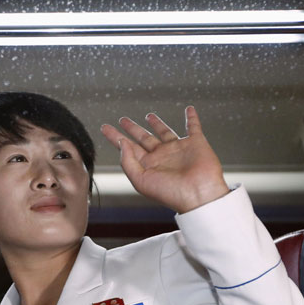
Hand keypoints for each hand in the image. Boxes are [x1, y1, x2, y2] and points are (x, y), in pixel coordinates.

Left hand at [101, 106, 229, 213]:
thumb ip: (128, 161)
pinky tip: (189, 109)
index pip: (128, 147)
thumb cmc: (170, 193)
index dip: (115, 137)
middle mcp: (161, 156)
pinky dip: (192, 118)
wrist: (198, 195)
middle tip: (123, 120)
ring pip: (164, 131)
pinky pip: (193, 127)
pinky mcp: (195, 143)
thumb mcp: (140, 180)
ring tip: (148, 115)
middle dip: (132, 128)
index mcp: (148, 165)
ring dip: (157, 123)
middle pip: (143, 138)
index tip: (105, 128)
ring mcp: (178, 149)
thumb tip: (122, 142)